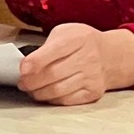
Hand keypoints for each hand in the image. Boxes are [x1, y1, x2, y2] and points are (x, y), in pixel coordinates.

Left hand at [17, 22, 133, 105]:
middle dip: (31, 81)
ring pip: (57, 90)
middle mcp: (89, 56)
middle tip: (23, 82)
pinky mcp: (93, 92)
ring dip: (38, 92)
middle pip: (52, 74)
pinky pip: (65, 100)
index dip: (36, 61)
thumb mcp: (66, 32)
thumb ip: (47, 45)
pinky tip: (48, 93)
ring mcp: (92, 76)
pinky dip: (52, 99)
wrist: (111, 55)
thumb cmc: (82, 43)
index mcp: (80, 37)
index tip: (22, 69)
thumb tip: (27, 65)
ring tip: (33, 89)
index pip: (55, 50)